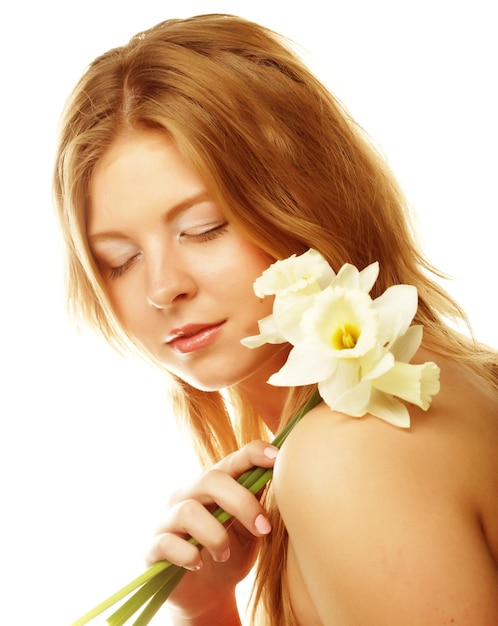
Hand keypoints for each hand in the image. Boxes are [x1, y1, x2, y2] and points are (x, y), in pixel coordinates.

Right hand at [146, 440, 278, 620]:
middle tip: (264, 528)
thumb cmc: (231, 553)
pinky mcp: (154, 547)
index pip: (232, 460)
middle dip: (242, 502)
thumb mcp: (251, 529)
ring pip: (189, 511)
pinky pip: (166, 543)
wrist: (206, 595)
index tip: (277, 458)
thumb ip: (258, 504)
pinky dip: (187, 554)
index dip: (254, 454)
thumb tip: (281, 477)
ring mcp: (169, 519)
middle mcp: (189, 495)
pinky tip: (198, 564)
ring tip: (224, 555)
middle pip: (211, 479)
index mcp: (215, 486)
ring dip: (215, 535)